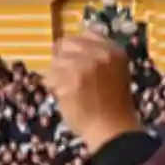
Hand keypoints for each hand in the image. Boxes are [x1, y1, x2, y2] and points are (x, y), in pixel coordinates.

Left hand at [43, 32, 139, 154]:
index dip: (74, 47)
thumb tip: (75, 37)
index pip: (85, 35)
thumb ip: (98, 54)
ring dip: (56, 75)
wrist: (112, 129)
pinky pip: (50, 77)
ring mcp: (83, 67)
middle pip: (66, 45)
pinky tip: (63, 96)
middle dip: (62, 59)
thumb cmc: (113, 104)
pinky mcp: (69, 81)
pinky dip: (52, 87)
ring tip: (66, 88)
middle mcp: (99, 54)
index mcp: (113, 50)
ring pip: (56, 61)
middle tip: (64, 74)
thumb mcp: (114, 71)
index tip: (72, 58)